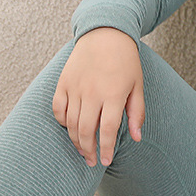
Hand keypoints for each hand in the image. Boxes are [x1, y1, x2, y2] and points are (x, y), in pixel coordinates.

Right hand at [52, 28, 144, 166]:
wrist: (106, 34)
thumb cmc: (125, 61)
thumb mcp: (137, 85)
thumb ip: (136, 113)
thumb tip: (136, 138)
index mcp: (113, 94)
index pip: (106, 130)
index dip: (105, 149)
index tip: (105, 161)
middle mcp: (92, 92)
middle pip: (85, 131)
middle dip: (88, 151)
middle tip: (92, 161)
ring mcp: (75, 87)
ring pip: (70, 123)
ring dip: (75, 141)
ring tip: (83, 150)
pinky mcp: (63, 82)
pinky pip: (58, 108)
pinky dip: (62, 122)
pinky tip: (69, 129)